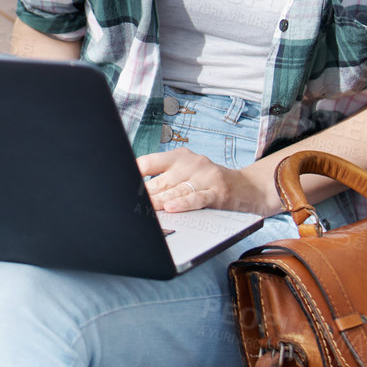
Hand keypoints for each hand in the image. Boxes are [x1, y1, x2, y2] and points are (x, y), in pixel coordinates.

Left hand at [137, 148, 275, 215]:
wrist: (247, 187)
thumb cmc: (208, 182)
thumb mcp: (187, 173)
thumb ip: (163, 179)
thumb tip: (136, 193)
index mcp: (179, 156)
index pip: (149, 162)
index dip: (133, 173)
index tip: (119, 183)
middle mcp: (191, 163)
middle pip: (160, 181)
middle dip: (144, 195)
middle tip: (128, 204)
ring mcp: (205, 176)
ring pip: (175, 190)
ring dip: (158, 201)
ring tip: (143, 209)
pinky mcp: (217, 191)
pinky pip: (197, 198)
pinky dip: (183, 204)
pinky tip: (171, 208)